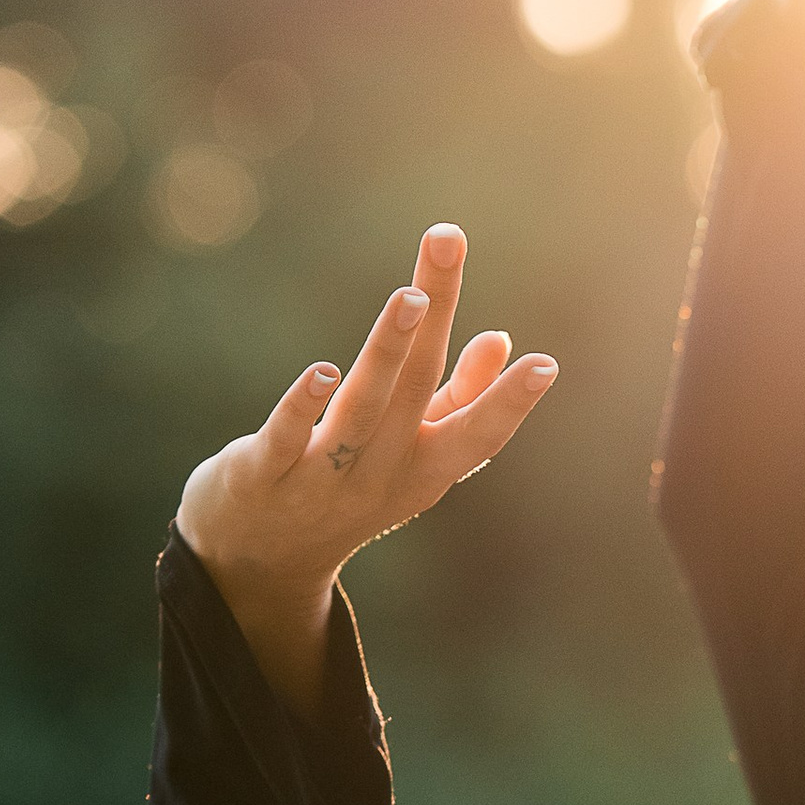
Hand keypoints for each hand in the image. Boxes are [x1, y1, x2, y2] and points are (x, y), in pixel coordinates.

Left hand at [174, 224, 555, 710]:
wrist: (258, 563)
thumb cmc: (346, 495)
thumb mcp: (409, 456)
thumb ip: (455, 400)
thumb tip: (498, 337)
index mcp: (424, 469)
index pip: (478, 435)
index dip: (511, 403)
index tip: (546, 365)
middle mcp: (382, 474)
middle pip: (417, 389)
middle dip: (437, 314)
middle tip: (449, 240)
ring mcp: (325, 479)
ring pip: (362, 410)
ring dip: (388, 351)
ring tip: (411, 297)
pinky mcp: (264, 475)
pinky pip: (288, 439)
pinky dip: (305, 409)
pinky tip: (321, 372)